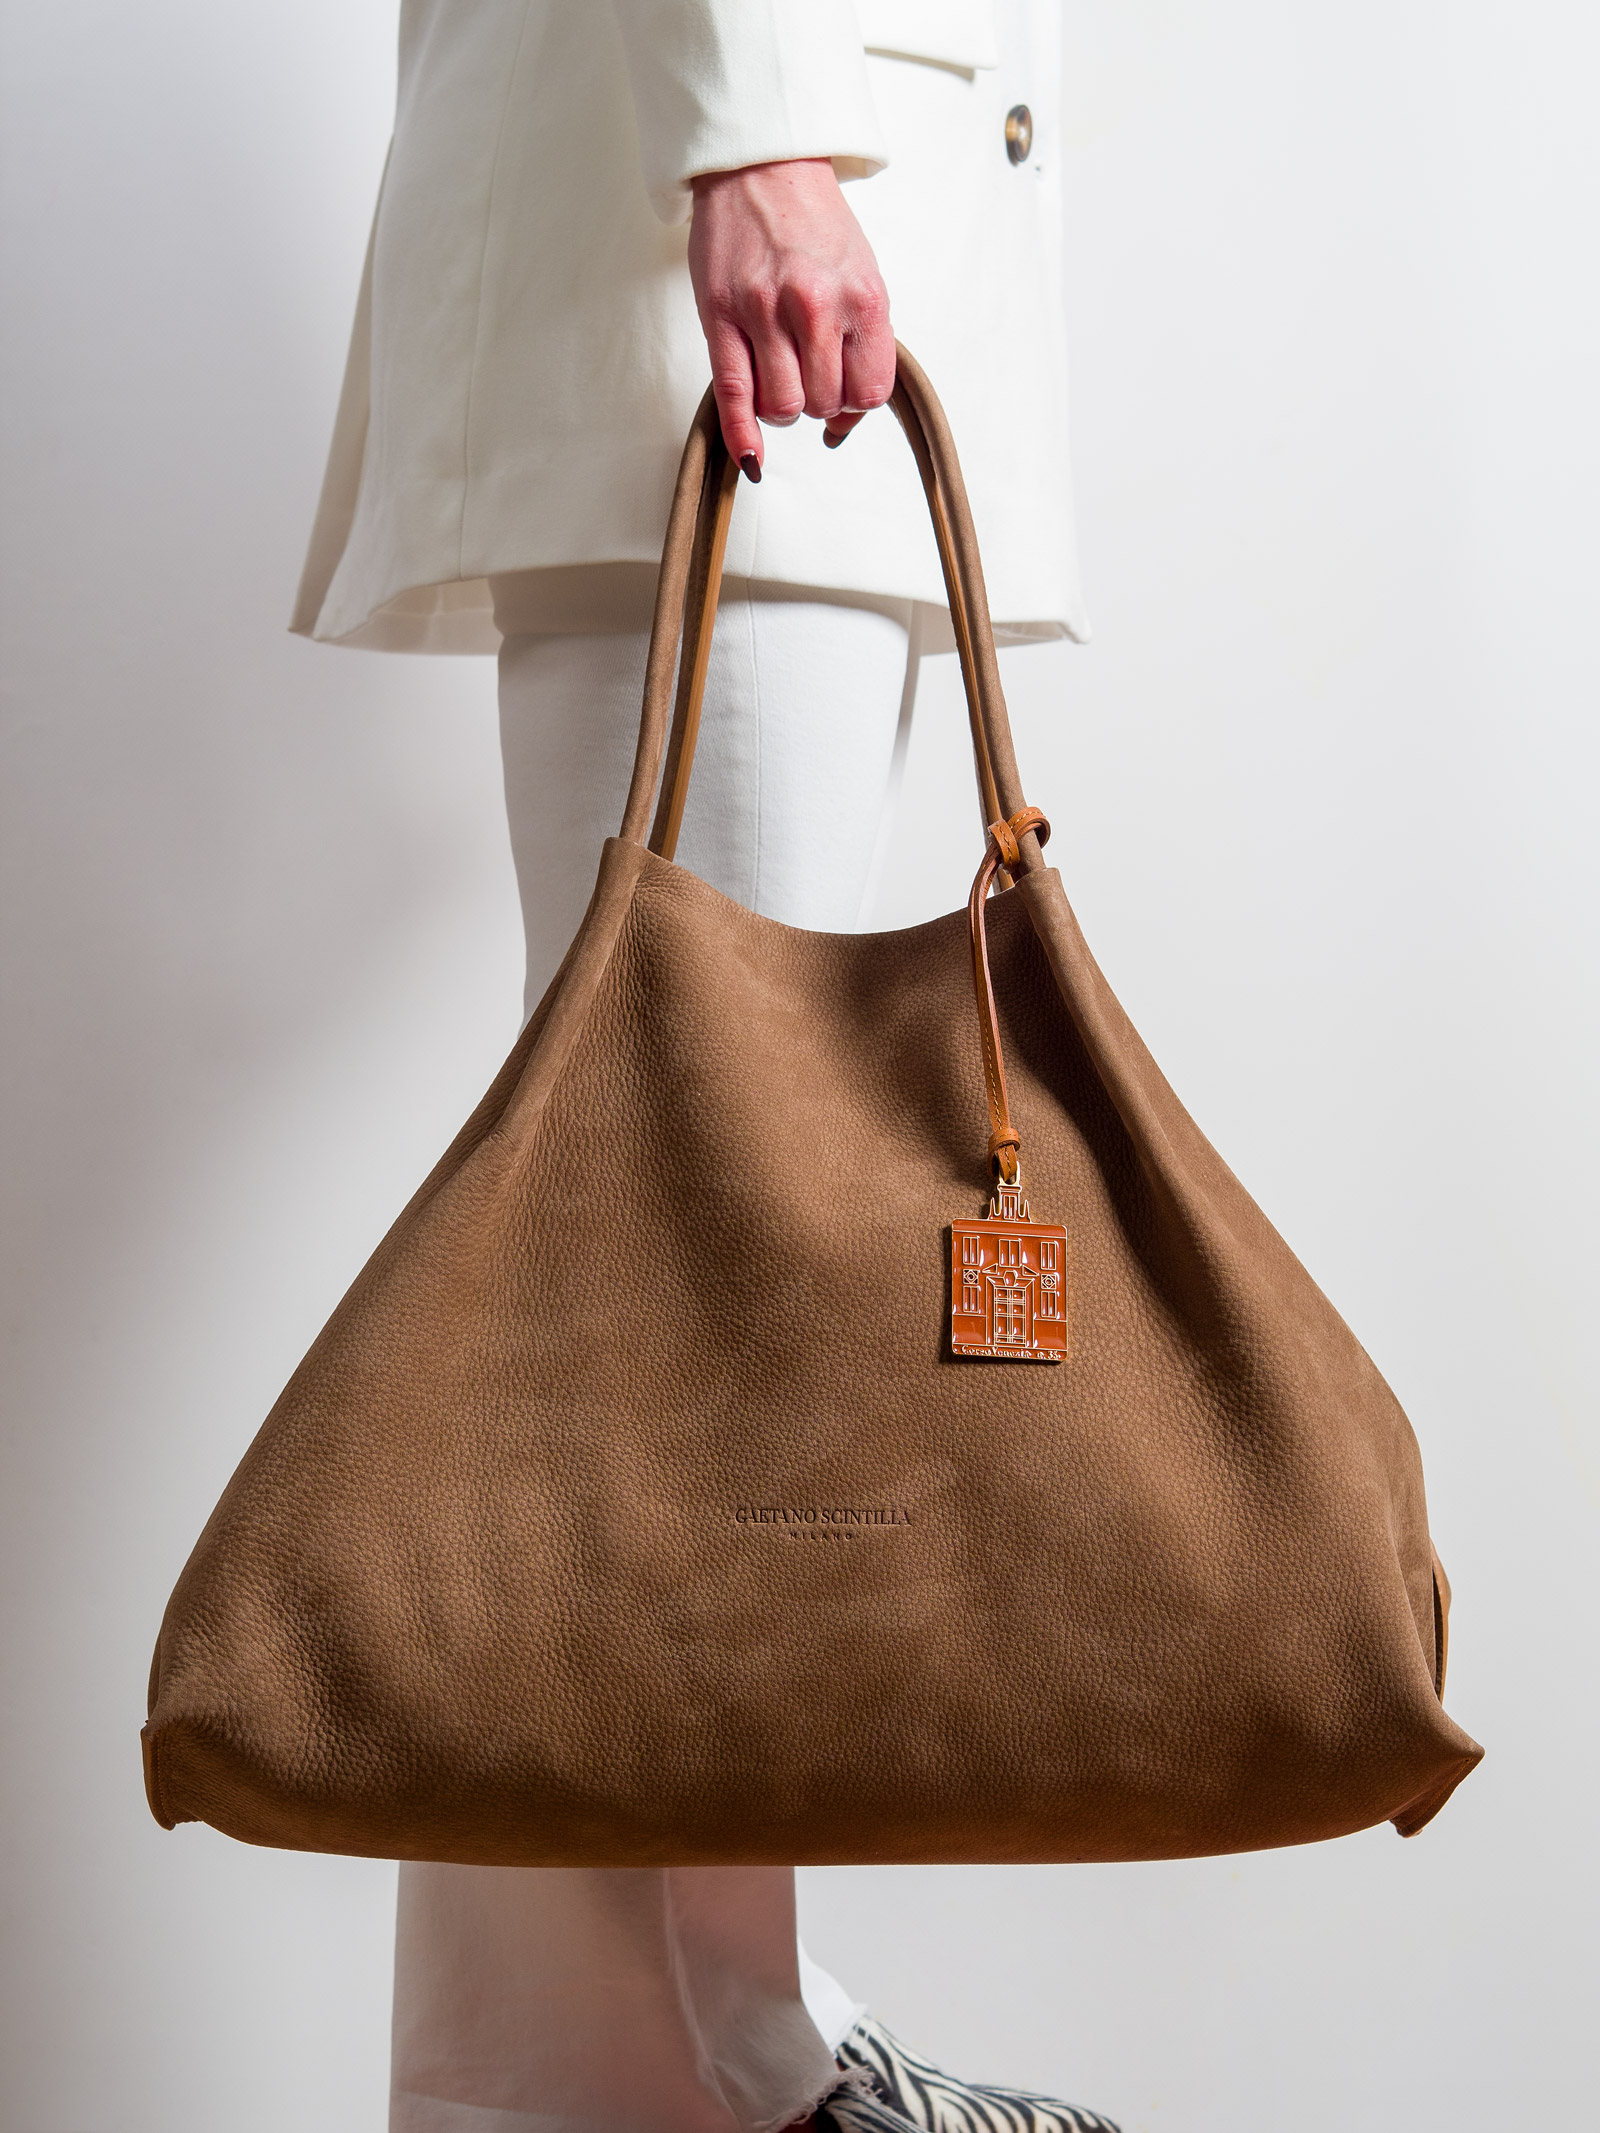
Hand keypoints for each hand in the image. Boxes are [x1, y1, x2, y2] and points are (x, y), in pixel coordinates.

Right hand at [688, 158, 894, 478]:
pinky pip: (735, 394)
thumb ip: (863, 338)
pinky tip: (751, 456)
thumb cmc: (811, 224)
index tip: (843, 399)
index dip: (855, 406)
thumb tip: (847, 414)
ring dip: (782, 408)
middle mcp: (817, 305)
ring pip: (783, 407)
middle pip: (824, 403)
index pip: (870, 391)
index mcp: (862, 296)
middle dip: (817, 402)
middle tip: (806, 374)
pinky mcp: (722, 314)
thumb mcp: (859, 273)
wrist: (761, 166)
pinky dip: (743, 435)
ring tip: (777, 376)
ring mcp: (766, 311)